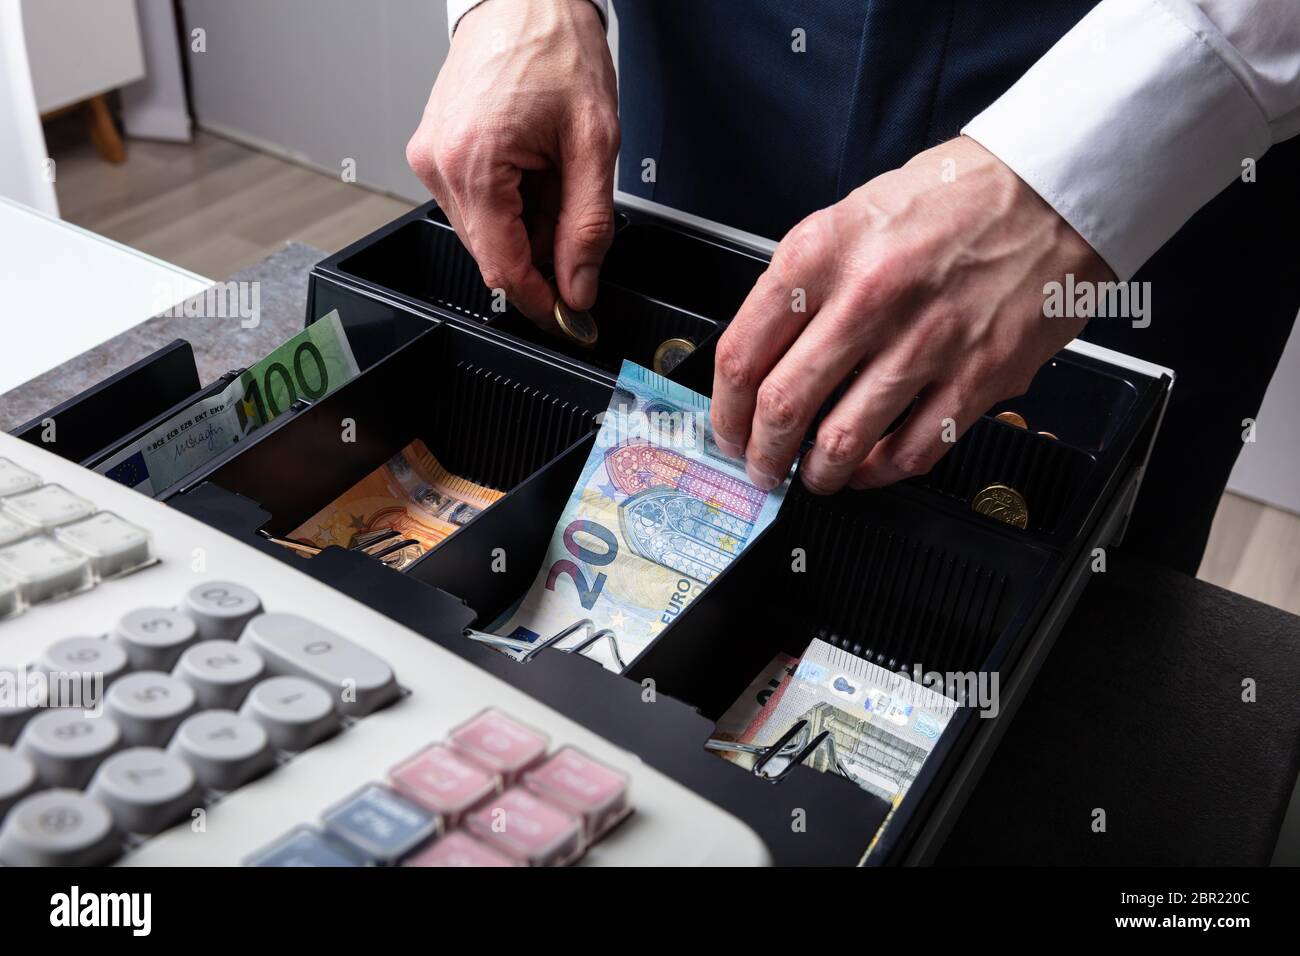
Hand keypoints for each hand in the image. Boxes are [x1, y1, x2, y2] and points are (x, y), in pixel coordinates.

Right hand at [406, 0, 618, 326]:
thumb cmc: (557, 49)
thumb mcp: (594, 145)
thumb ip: (588, 227)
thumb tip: (579, 285)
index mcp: (473, 163)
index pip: (501, 268)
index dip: (539, 300)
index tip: (569, 314)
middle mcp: (439, 163)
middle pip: (491, 252)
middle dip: (539, 253)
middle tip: (577, 218)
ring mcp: (430, 156)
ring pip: (484, 230)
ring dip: (527, 223)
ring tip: (554, 173)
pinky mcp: (434, 150)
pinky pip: (474, 202)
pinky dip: (511, 201)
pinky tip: (533, 168)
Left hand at [710, 136, 1112, 493]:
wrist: (1051, 189)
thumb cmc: (953, 198)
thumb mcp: (853, 216)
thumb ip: (805, 284)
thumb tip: (765, 356)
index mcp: (822, 253)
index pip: (743, 354)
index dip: (724, 411)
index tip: (727, 430)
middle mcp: (868, 298)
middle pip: (783, 407)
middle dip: (761, 454)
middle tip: (761, 466)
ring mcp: (924, 342)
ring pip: (842, 441)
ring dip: (817, 474)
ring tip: (813, 476)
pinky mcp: (977, 376)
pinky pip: (912, 450)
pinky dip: (880, 474)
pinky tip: (870, 469)